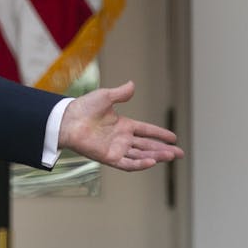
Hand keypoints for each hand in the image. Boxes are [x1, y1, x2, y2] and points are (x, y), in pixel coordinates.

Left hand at [57, 81, 183, 171]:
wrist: (67, 119)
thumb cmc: (83, 107)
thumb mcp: (105, 97)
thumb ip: (121, 93)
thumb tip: (132, 84)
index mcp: (123, 125)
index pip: (146, 130)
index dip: (159, 134)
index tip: (173, 137)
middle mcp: (121, 138)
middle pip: (147, 145)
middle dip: (164, 150)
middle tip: (180, 153)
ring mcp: (116, 148)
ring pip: (141, 155)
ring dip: (156, 156)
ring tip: (171, 156)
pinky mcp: (109, 157)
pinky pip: (127, 163)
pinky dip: (140, 163)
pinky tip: (152, 161)